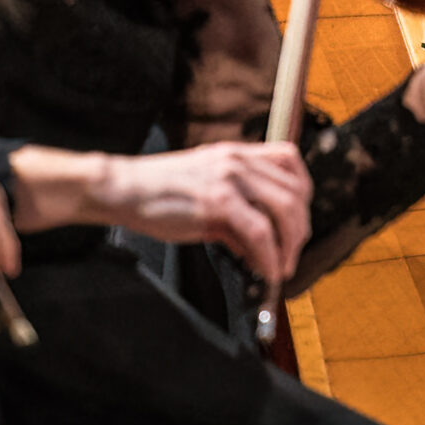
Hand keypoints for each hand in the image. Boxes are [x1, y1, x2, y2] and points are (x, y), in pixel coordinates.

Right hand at [10, 139, 312, 283]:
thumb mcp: (204, 192)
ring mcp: (229, 178)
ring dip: (290, 245)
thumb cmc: (157, 192)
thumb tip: (260, 249)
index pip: (290, 160)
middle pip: (295, 191)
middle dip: (300, 229)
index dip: (303, 193)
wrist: (121, 188)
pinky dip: (269, 256)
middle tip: (290, 255)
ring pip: (286, 210)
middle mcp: (238, 160)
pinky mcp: (217, 202)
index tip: (297, 221)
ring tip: (280, 269)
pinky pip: (260, 231)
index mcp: (236, 153)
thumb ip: (235, 216)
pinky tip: (264, 270)